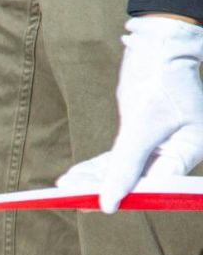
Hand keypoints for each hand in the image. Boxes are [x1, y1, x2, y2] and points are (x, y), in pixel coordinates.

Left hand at [57, 16, 202, 212]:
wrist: (160, 48)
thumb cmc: (161, 81)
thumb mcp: (141, 125)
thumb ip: (125, 164)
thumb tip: (109, 202)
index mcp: (191, 151)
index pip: (159, 183)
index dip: (131, 196)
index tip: (102, 206)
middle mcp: (177, 154)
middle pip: (138, 181)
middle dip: (105, 190)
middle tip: (75, 201)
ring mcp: (158, 148)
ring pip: (122, 171)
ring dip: (93, 180)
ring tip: (65, 189)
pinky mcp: (138, 140)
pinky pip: (115, 160)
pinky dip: (94, 168)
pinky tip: (70, 178)